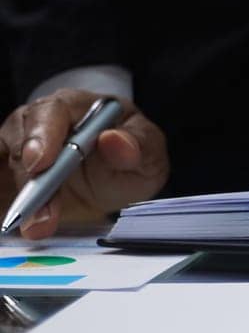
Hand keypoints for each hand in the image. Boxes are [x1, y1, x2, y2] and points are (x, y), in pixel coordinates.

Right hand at [0, 88, 168, 239]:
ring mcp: (22, 141)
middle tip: (33, 208)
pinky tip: (18, 221)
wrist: (115, 184)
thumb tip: (114, 139)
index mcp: (82, 106)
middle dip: (26, 174)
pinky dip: (6, 200)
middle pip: (21, 136)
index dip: (43, 135)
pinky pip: (1, 177)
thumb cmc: (133, 162)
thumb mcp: (150, 156)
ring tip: (36, 226)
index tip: (39, 164)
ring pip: (8, 160)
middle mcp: (46, 118)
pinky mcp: (9, 166)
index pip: (54, 110)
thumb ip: (138, 146)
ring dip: (19, 196)